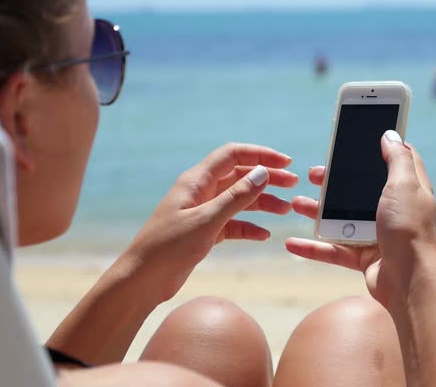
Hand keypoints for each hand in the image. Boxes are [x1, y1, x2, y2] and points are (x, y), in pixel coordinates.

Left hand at [124, 143, 297, 302]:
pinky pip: (233, 224)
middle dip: (267, 178)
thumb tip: (263, 173)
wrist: (143, 279)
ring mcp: (203, 212)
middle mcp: (201, 192)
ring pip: (239, 200)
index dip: (260, 155)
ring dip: (262, 203)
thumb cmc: (169, 246)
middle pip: (239, 176)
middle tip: (293, 185)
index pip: (233, 155)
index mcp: (197, 180)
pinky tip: (264, 235)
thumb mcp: (207, 220)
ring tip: (285, 211)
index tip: (286, 163)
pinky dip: (249, 227)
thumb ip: (236, 197)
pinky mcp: (204, 232)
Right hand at [286, 131, 435, 306]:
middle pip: (358, 190)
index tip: (354, 139)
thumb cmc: (408, 229)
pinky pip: (333, 249)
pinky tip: (292, 242)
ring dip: (317, 212)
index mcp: (407, 190)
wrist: (408, 281)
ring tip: (296, 204)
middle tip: (313, 175)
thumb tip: (390, 134)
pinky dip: (313, 247)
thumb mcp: (404, 185)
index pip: (394, 161)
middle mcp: (392, 210)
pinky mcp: (363, 257)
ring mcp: (377, 234)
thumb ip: (397, 159)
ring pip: (341, 218)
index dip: (377, 148)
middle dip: (333, 182)